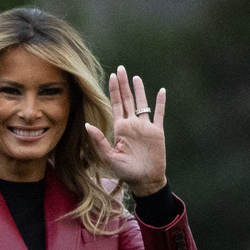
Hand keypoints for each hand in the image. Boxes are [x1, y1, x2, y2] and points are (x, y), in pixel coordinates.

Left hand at [85, 65, 167, 196]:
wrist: (145, 180)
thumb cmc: (125, 171)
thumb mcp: (109, 157)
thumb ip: (99, 141)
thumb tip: (88, 125)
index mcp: (119, 128)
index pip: (116, 104)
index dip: (114, 90)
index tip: (111, 76)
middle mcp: (131, 124)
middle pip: (127, 99)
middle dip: (123, 84)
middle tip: (121, 69)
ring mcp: (145, 127)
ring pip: (142, 103)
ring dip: (139, 90)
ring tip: (135, 77)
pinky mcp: (157, 131)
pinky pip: (159, 114)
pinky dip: (160, 102)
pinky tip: (161, 91)